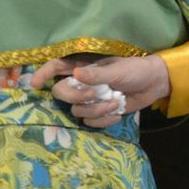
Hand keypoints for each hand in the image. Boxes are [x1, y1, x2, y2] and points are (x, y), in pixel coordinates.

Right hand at [31, 55, 170, 127]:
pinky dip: (104, 120)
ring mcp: (89, 99)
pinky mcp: (98, 112)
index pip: (56, 67)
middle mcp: (82, 83)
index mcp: (84, 66)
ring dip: (96, 110)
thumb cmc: (135, 70)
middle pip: (60, 93)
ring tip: (114, 103)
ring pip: (76, 110)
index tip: (35, 83)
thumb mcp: (118, 69)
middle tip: (96, 95)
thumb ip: (97, 74)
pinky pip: (90, 122)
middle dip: (76, 97)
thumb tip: (76, 75)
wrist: (153, 84)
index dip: (43, 73)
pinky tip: (117, 112)